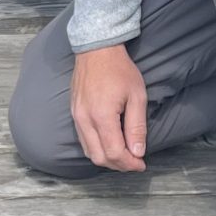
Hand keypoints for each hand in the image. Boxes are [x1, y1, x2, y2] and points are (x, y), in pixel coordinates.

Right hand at [71, 44, 148, 171]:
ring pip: (89, 151)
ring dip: (107, 158)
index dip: (130, 164)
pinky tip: (110, 143)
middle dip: (119, 165)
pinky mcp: (74, 113)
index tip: (142, 164)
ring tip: (124, 154)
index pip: (114, 153)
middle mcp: (85, 120)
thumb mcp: (137, 96)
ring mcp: (76, 117)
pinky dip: (97, 148)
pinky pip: (83, 140)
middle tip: (135, 162)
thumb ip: (136, 126)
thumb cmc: (119, 69)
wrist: (96, 50)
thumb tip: (137, 152)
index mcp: (102, 116)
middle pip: (99, 157)